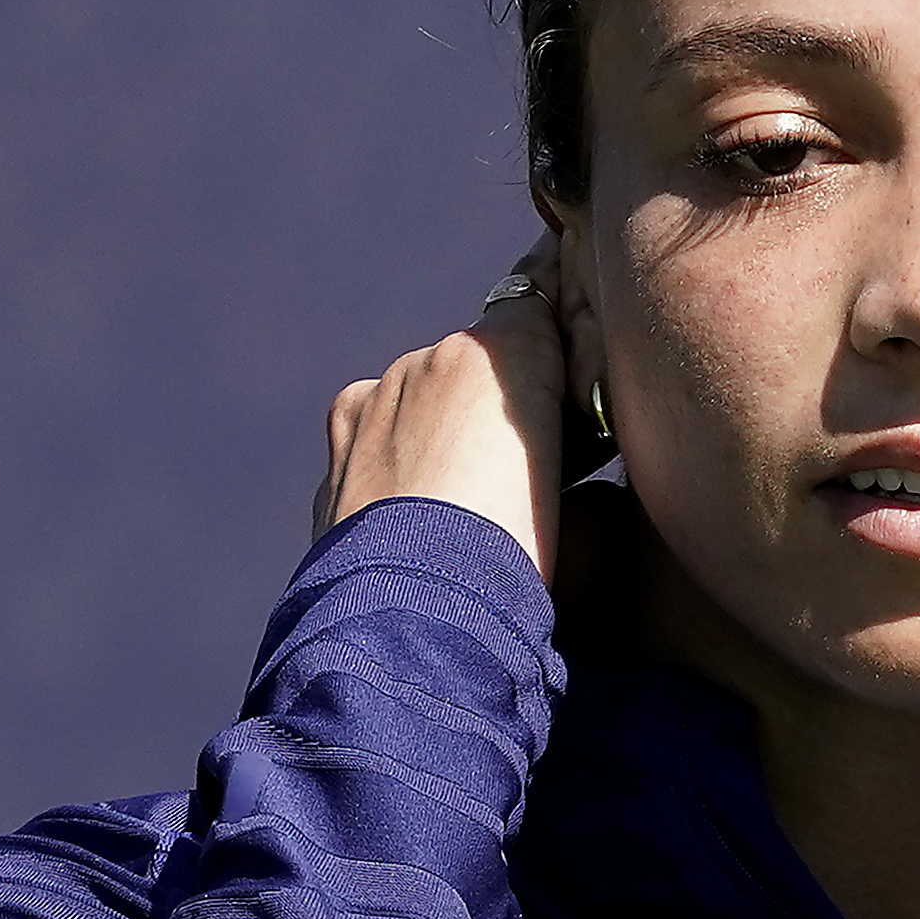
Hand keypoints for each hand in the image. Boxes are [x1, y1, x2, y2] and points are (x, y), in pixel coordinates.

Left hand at [313, 233, 574, 579]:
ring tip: (473, 507)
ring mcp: (370, 408)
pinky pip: (379, 450)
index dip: (562, 320)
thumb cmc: (517, 557)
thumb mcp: (584, 507)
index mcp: (497, 354)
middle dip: (500, 402)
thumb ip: (578, 460)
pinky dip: (401, 474)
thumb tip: (584, 484)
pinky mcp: (334, 459)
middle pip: (479, 364)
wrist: (414, 618)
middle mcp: (426, 361)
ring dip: (444, 437)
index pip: (539, 301)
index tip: (580, 340)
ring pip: (421, 404)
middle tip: (534, 464)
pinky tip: (423, 527)